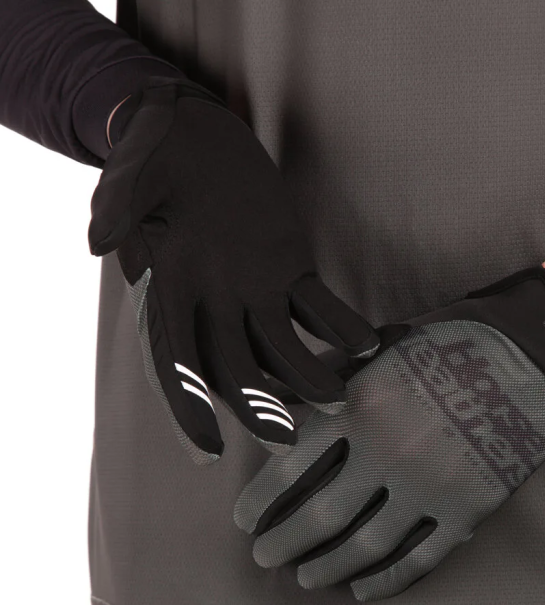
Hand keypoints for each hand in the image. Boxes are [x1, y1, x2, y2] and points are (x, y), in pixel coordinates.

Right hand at [88, 77, 377, 464]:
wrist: (199, 134)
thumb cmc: (158, 150)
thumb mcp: (135, 169)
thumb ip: (120, 203)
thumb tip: (96, 242)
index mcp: (168, 289)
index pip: (174, 358)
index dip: (187, 404)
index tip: (208, 449)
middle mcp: (212, 304)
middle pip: (234, 368)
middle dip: (259, 404)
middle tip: (287, 438)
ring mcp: (254, 291)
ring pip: (281, 347)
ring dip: (309, 374)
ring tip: (340, 396)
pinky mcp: (289, 270)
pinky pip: (316, 306)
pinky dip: (339, 325)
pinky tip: (366, 342)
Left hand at [234, 268, 544, 600]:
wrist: (532, 352)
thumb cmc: (449, 341)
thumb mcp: (379, 347)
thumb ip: (326, 378)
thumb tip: (278, 401)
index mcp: (359, 405)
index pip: (291, 466)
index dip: (260, 501)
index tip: (244, 522)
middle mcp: (387, 452)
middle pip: (321, 515)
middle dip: (284, 544)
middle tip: (265, 559)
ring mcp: (430, 486)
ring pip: (365, 546)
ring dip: (327, 567)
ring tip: (304, 578)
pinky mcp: (468, 509)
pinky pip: (419, 558)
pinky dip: (386, 580)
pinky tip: (362, 588)